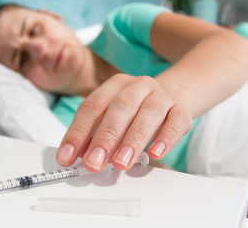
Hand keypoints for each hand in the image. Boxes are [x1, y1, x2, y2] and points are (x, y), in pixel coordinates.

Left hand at [56, 74, 192, 171]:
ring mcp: (161, 96)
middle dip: (104, 138)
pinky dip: (165, 138)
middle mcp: (138, 86)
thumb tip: (77, 157)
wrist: (172, 97)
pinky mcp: (181, 110)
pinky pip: (176, 122)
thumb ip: (93, 134)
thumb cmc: (134, 112)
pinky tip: (155, 153)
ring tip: (121, 162)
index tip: (66, 157)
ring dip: (133, 140)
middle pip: (120, 108)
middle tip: (94, 163)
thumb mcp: (110, 117)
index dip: (77, 133)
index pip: (92, 107)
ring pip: (148, 114)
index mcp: (114, 85)